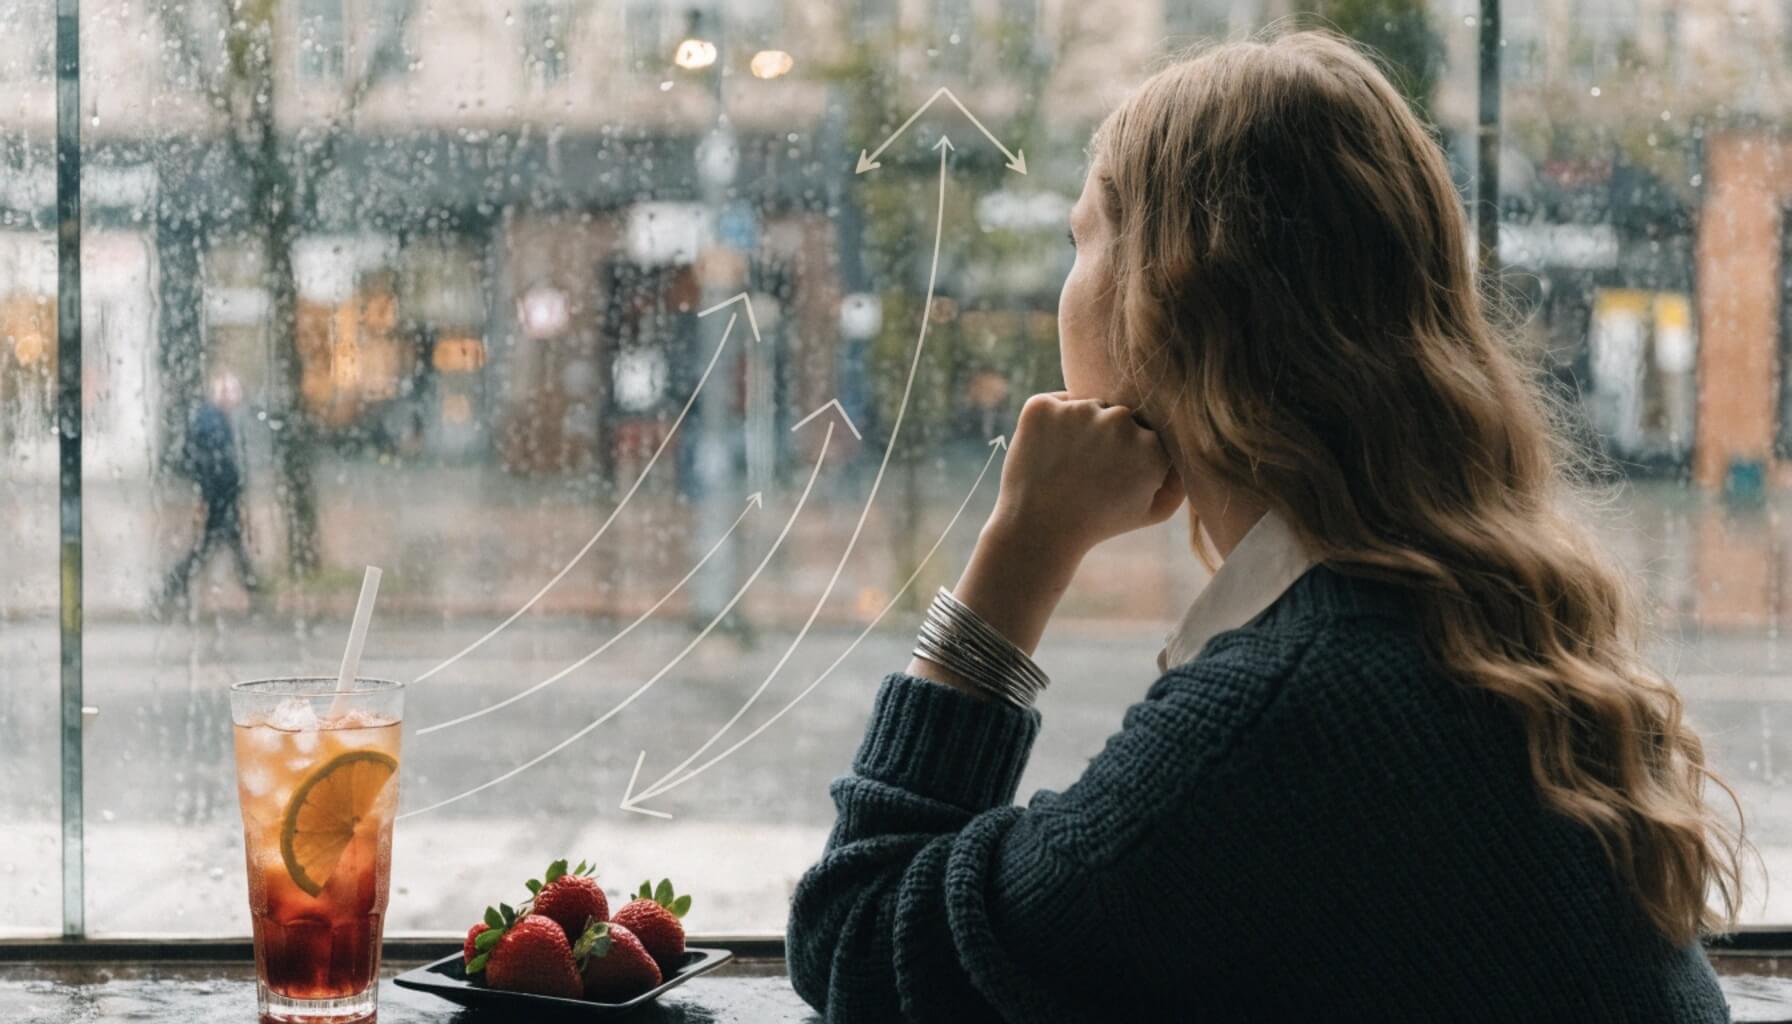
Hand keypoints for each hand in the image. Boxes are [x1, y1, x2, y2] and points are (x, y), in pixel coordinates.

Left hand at [987, 392, 1183, 562]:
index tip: (1113, 478)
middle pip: (1118, 416)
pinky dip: (1048, 422)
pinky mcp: (1042, 407)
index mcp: (1151, 445)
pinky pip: (1053, 403)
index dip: (1129, 455)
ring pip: (1087, 407)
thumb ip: (1179, 480)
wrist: (1039, 531)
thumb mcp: (1152, 511)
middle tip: (1087, 473)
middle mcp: (1119, 421)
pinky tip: (1045, 453)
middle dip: (1106, 438)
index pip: (1146, 432)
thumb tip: (1188, 449)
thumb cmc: (1099, 522)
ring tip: (1065, 467)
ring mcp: (1078, 410)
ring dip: (1078, 428)